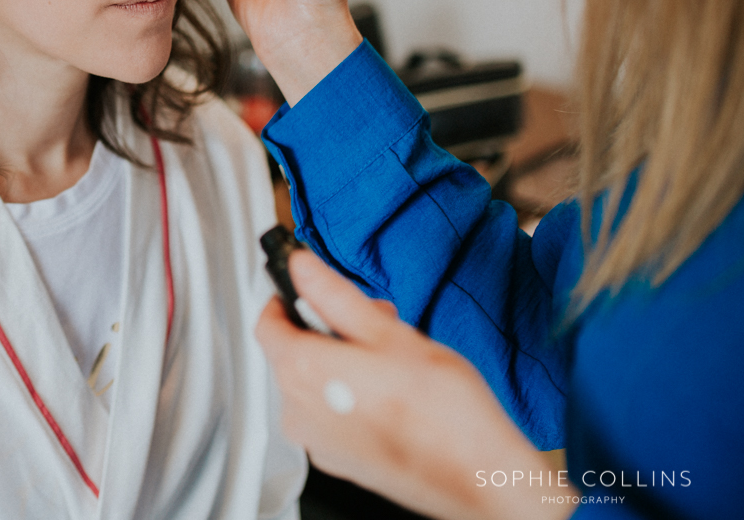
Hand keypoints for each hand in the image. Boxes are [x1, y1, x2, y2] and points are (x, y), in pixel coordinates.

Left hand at [255, 251, 574, 519]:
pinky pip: (328, 416)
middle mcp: (298, 410)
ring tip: (392, 360)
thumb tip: (302, 267)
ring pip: (313, 384)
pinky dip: (349, 398)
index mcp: (303, 371)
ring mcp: (316, 441)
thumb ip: (334, 294)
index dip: (287, 297)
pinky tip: (390, 395)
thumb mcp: (388, 332)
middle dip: (328, 329)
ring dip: (341, 363)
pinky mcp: (338, 461)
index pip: (266, 322)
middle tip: (374, 321)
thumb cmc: (442, 411)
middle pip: (293, 353)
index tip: (309, 287)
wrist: (477, 477)